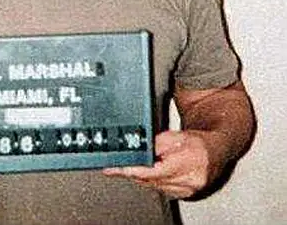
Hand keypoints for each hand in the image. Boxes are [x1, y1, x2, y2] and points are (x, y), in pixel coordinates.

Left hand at [103, 130, 225, 198]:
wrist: (215, 151)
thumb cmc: (198, 142)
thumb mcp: (175, 135)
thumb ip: (156, 143)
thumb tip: (138, 149)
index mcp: (187, 163)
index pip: (152, 171)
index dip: (133, 170)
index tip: (117, 168)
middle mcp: (188, 181)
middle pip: (151, 181)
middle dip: (133, 172)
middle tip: (116, 166)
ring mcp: (187, 191)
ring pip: (154, 187)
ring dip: (141, 178)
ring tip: (133, 165)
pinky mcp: (184, 195)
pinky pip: (161, 190)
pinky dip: (151, 182)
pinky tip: (147, 174)